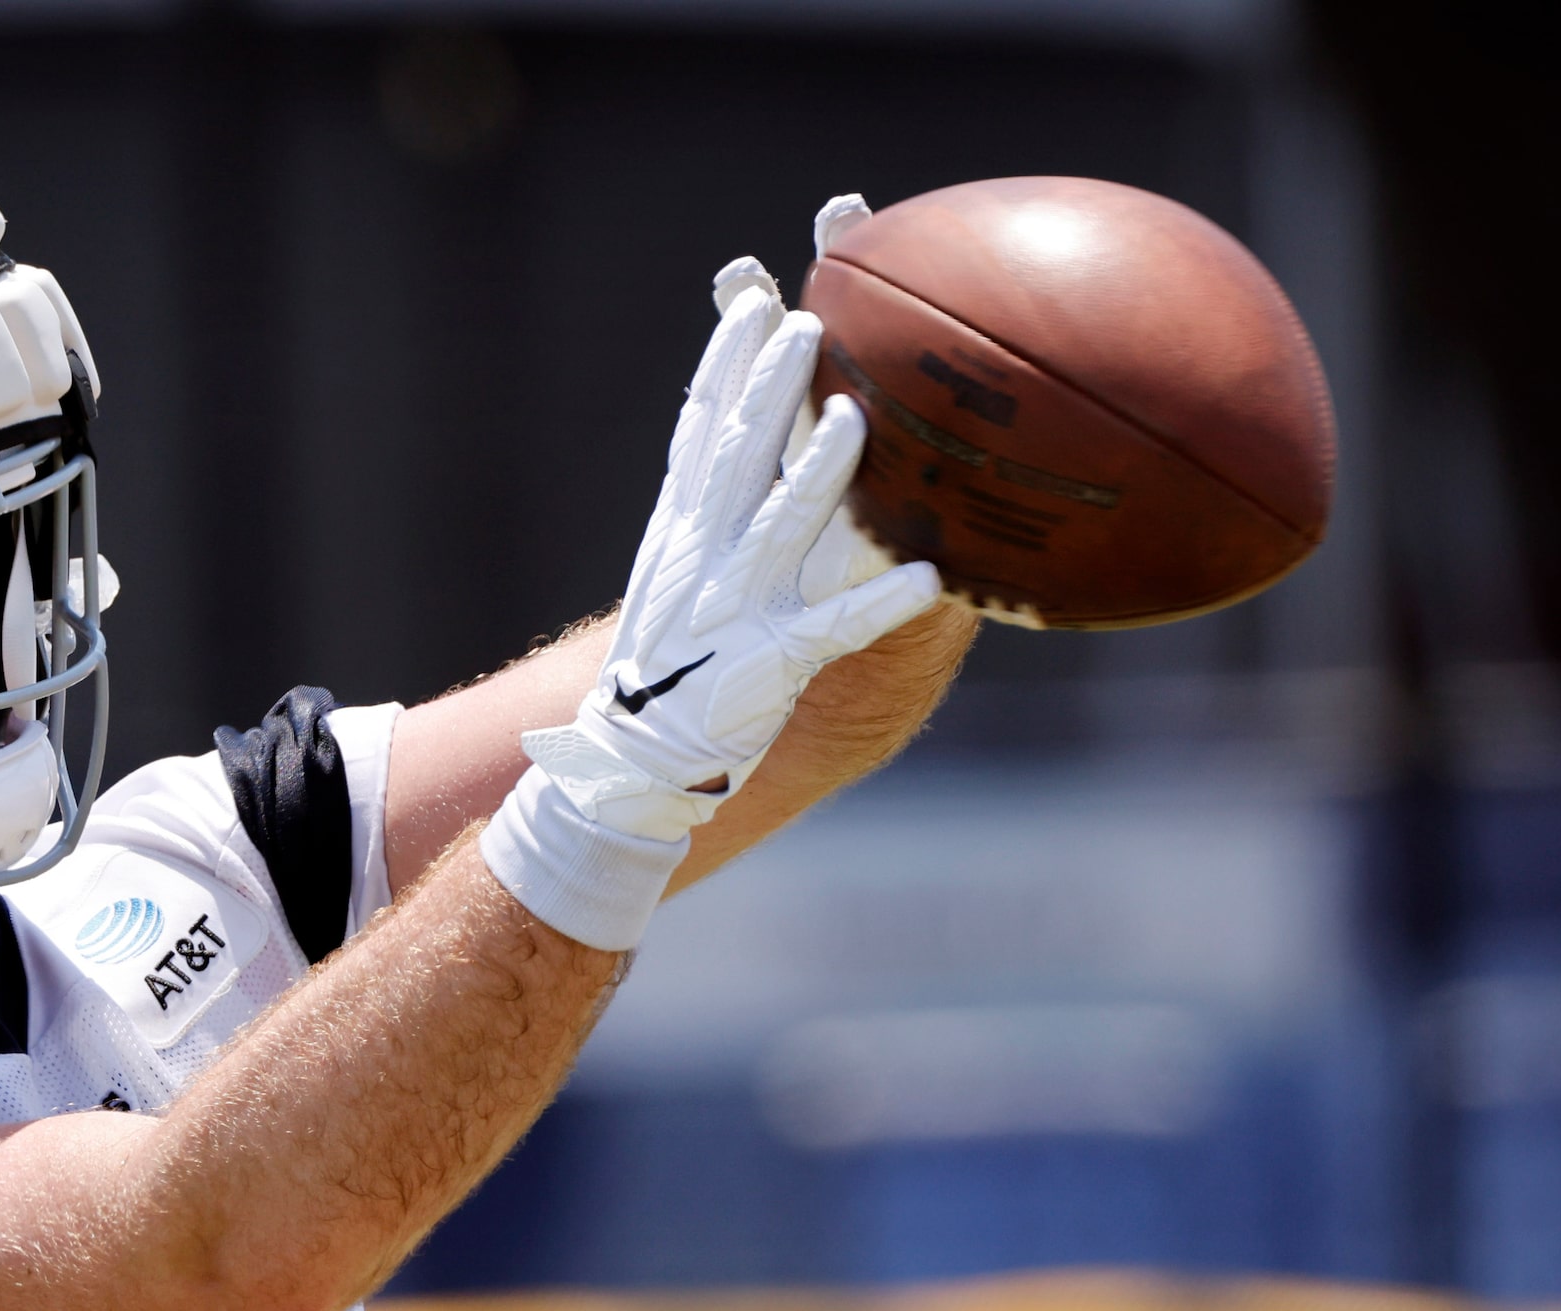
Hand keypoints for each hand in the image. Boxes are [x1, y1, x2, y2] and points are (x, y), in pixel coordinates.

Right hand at [519, 260, 938, 842]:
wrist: (631, 755)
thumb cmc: (668, 660)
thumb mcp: (672, 570)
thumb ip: (705, 507)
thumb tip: (731, 439)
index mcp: (681, 531)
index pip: (700, 433)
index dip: (724, 366)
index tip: (751, 304)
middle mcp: (704, 558)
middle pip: (739, 459)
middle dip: (771, 390)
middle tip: (811, 325)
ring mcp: (737, 609)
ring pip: (783, 528)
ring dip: (820, 475)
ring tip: (857, 420)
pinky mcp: (772, 664)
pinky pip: (835, 629)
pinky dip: (880, 605)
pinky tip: (929, 580)